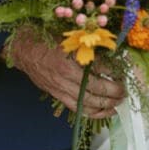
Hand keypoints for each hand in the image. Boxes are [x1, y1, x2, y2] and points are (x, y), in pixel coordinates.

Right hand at [5, 30, 124, 120]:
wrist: (24, 49)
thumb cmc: (47, 38)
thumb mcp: (69, 36)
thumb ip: (88, 45)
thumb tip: (111, 52)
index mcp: (71, 57)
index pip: (99, 68)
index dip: (114, 72)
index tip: (123, 73)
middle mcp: (67, 75)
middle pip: (97, 89)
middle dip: (114, 92)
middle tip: (124, 91)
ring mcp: (61, 87)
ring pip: (88, 103)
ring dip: (106, 105)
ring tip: (118, 103)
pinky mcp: (58, 95)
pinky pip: (78, 109)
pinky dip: (93, 113)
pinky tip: (105, 112)